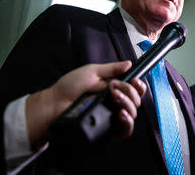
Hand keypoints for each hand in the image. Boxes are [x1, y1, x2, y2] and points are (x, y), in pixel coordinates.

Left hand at [25, 61, 145, 148]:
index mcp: (113, 88)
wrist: (55, 104)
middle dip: (130, 92)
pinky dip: (127, 121)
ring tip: (114, 97)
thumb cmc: (69, 87)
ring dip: (128, 103)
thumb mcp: (91, 72)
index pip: (133, 89)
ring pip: (133, 113)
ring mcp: (112, 116)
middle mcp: (115, 102)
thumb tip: (129, 64)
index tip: (135, 81)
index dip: (138, 85)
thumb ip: (112, 69)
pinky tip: (120, 113)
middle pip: (136, 100)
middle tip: (114, 88)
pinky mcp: (108, 129)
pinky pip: (126, 130)